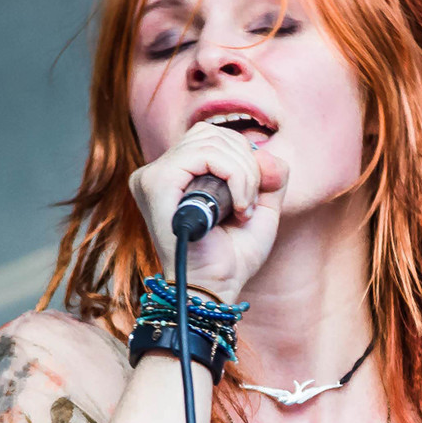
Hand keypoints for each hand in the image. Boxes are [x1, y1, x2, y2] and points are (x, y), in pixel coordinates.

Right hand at [128, 121, 288, 302]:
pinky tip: (238, 208)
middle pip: (212, 134)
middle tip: (250, 204)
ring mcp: (152, 176)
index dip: (244, 158)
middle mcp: (157, 172)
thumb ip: (269, 175)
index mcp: (175, 176)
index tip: (252, 198)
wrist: (216, 289)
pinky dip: (235, 177)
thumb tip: (267, 152)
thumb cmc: (232, 258)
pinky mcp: (156, 183)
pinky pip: (205, 155)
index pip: (212, 137)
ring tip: (244, 209)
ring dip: (244, 174)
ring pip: (211, 142)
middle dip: (247, 165)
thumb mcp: (261, 208)